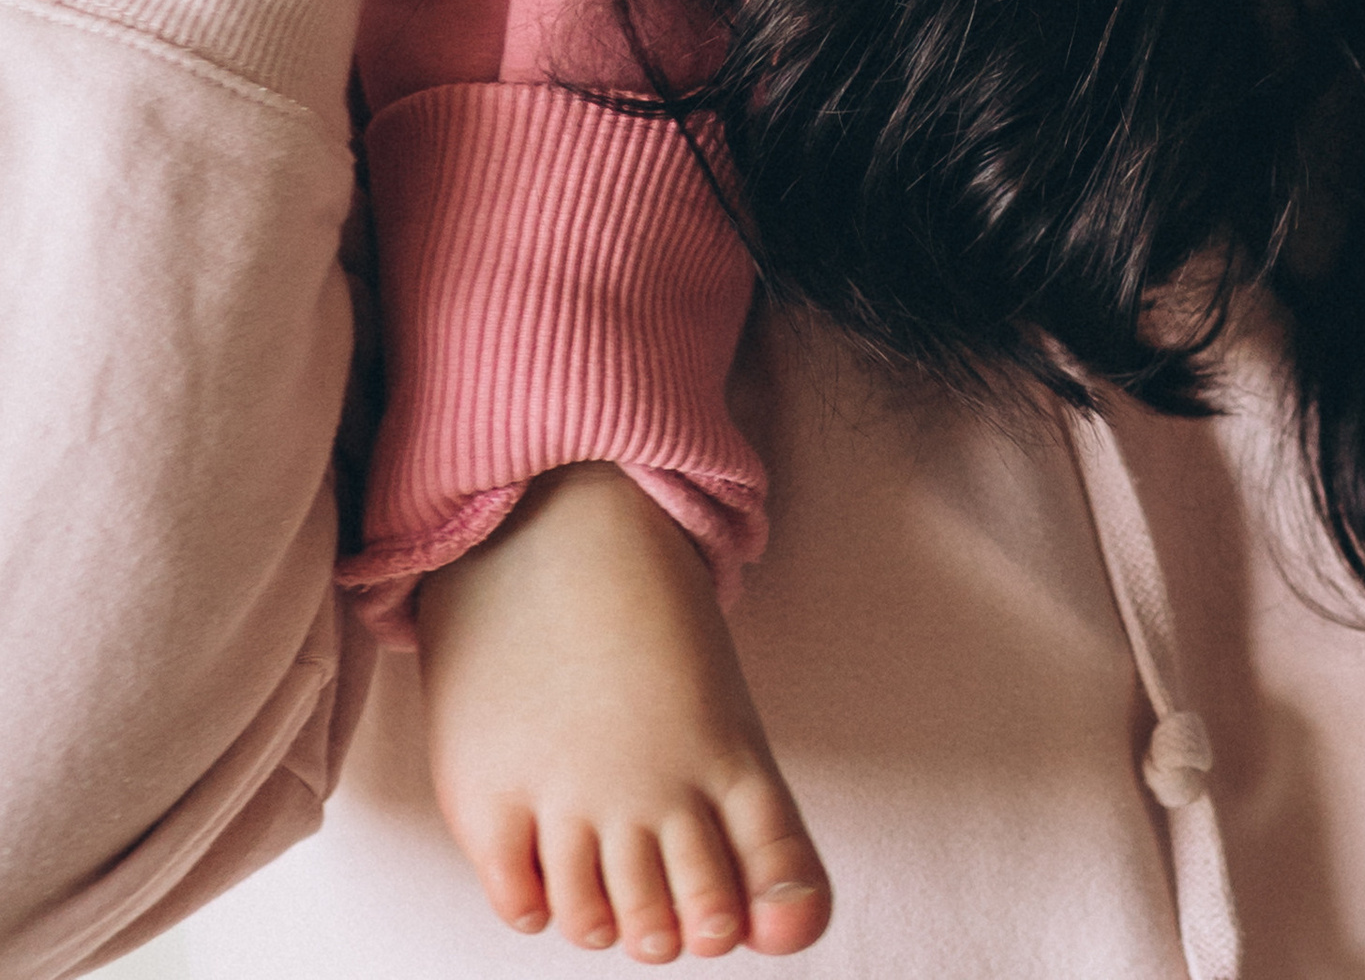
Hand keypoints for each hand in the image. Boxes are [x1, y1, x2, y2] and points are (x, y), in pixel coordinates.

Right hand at [417, 464, 829, 961]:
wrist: (547, 522)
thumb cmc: (647, 626)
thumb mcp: (717, 703)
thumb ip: (755, 825)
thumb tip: (780, 937)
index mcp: (723, 751)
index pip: (771, 866)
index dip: (769, 911)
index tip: (757, 925)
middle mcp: (650, 783)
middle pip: (679, 918)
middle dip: (674, 927)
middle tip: (660, 906)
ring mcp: (567, 790)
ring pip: (595, 923)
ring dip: (604, 918)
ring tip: (601, 885)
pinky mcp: (489, 793)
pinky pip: (520, 903)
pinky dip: (535, 900)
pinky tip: (542, 860)